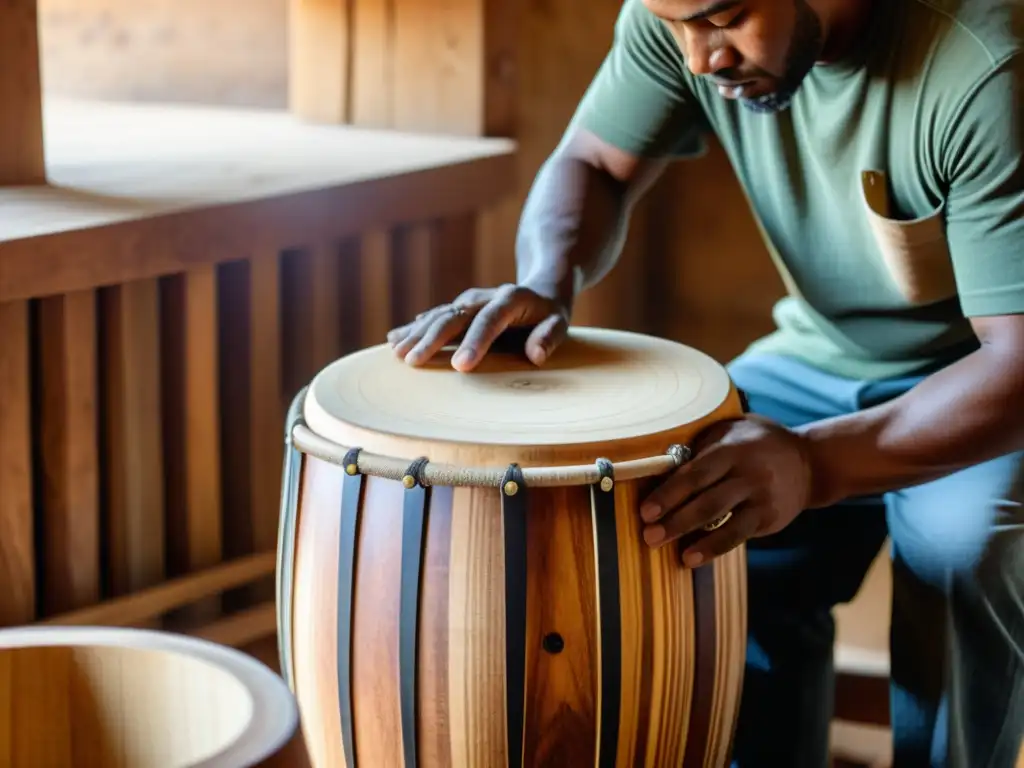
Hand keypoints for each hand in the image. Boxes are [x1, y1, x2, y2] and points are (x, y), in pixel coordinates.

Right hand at [386, 283, 570, 371]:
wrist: (540, 288)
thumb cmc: (550, 314)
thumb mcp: (559, 323)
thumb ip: (549, 337)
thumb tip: (536, 355)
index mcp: (511, 299)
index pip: (489, 321)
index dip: (475, 343)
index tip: (460, 367)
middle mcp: (484, 297)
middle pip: (455, 316)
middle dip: (433, 339)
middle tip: (413, 362)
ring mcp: (468, 301)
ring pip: (439, 315)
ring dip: (416, 333)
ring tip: (396, 353)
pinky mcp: (458, 307)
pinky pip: (433, 316)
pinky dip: (413, 328)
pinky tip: (394, 339)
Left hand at [638, 415, 813, 567]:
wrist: (809, 461)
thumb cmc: (755, 442)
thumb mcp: (731, 431)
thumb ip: (702, 446)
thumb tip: (660, 466)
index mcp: (732, 449)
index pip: (695, 474)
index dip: (669, 493)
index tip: (645, 511)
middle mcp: (749, 474)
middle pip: (707, 501)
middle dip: (675, 521)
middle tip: (649, 536)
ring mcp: (762, 498)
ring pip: (724, 522)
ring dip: (695, 541)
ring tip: (674, 554)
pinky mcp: (769, 518)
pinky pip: (738, 535)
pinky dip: (714, 548)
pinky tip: (694, 557)